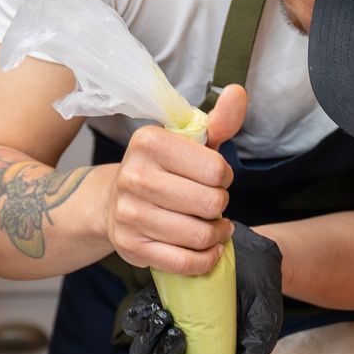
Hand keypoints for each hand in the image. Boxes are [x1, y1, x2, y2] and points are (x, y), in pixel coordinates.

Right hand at [105, 84, 247, 276]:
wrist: (115, 200)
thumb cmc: (164, 170)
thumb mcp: (191, 143)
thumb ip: (220, 120)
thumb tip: (238, 91)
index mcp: (149, 142)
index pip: (217, 169)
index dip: (223, 178)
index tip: (212, 179)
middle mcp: (134, 176)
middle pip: (211, 203)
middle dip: (219, 207)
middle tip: (210, 204)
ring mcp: (129, 214)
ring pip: (200, 235)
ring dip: (215, 234)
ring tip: (212, 227)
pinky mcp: (130, 246)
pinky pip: (185, 262)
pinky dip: (205, 259)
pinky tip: (207, 249)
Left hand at [121, 220, 285, 353]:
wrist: (253, 260)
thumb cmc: (259, 301)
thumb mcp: (262, 332)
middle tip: (177, 341)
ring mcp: (166, 332)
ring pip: (143, 351)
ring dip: (150, 341)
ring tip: (168, 320)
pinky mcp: (155, 306)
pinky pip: (136, 319)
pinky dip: (140, 318)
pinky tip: (156, 308)